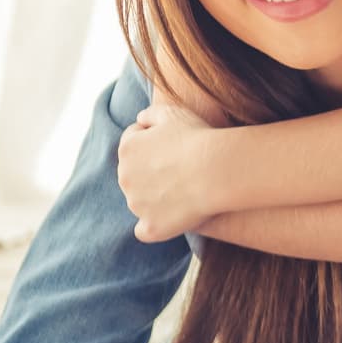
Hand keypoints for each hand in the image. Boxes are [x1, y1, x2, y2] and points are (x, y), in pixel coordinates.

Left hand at [119, 100, 221, 241]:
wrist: (217, 170)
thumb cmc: (198, 138)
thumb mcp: (172, 112)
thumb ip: (149, 114)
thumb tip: (140, 121)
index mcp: (127, 148)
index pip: (134, 141)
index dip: (156, 140)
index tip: (176, 143)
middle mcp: (125, 178)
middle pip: (135, 172)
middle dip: (152, 169)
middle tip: (182, 166)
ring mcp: (137, 205)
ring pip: (140, 200)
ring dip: (155, 195)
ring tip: (186, 188)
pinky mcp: (152, 227)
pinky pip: (145, 230)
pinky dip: (154, 225)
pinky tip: (170, 218)